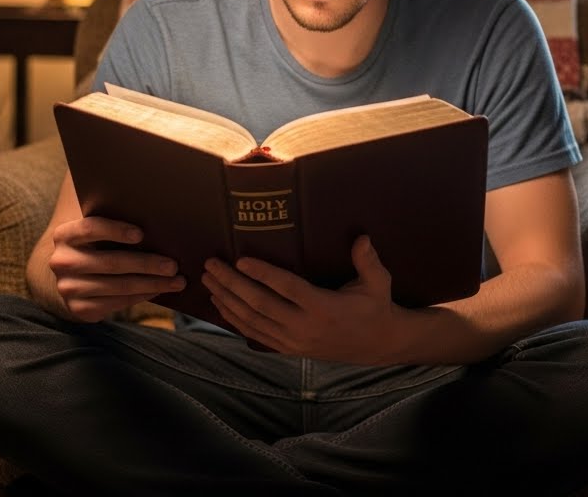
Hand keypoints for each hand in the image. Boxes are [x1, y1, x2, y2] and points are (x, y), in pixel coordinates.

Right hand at [47, 216, 183, 321]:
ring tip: (176, 281)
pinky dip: (142, 296)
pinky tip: (159, 290)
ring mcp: (68, 288)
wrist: (69, 278)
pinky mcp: (79, 309)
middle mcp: (62, 262)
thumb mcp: (94, 230)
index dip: (115, 230)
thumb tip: (151, 211)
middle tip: (173, 265)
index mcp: (64, 235)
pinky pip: (117, 303)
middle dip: (147, 264)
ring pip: (118, 286)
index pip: (90, 229)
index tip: (141, 234)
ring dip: (152, 284)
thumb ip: (111, 218)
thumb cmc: (93, 245)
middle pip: (111, 262)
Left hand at [201, 236, 402, 363]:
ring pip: (252, 321)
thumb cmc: (375, 307)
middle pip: (260, 304)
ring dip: (227, 300)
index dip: (263, 273)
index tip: (241, 259)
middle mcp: (305, 327)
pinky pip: (255, 334)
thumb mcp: (378, 283)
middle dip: (231, 283)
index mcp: (324, 308)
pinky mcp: (288, 349)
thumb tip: (362, 238)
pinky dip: (234, 319)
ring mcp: (294, 341)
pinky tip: (220, 304)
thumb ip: (368, 261)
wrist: (377, 345)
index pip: (287, 288)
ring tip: (209, 280)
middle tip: (212, 264)